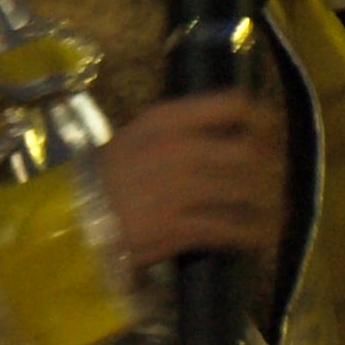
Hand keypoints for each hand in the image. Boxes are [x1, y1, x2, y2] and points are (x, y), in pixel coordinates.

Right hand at [96, 92, 284, 267]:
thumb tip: (226, 140)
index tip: (270, 136)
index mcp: (164, 121)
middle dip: (271, 170)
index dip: (262, 121)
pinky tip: (259, 238)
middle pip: (250, 153)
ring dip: (269, 206)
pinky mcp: (181, 227)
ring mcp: (181, 189)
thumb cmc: (101, 179)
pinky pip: (234, 230)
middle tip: (276, 181)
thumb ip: (177, 136)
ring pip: (250, 193)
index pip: (233, 106)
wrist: (68, 219)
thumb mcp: (134, 141)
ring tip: (275, 215)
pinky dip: (253, 236)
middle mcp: (178, 149)